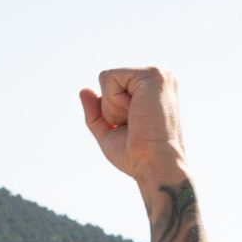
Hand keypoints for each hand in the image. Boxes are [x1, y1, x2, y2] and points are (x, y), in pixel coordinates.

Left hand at [79, 69, 189, 186]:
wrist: (154, 166)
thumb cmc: (137, 156)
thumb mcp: (110, 132)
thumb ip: (96, 112)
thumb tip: (84, 90)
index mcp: (152, 89)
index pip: (113, 86)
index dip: (111, 111)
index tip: (133, 128)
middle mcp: (158, 77)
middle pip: (108, 80)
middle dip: (111, 107)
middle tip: (134, 125)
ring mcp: (157, 75)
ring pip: (108, 79)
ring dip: (112, 106)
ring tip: (136, 120)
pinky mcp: (152, 76)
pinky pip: (110, 79)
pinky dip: (114, 102)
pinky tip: (135, 113)